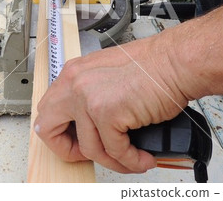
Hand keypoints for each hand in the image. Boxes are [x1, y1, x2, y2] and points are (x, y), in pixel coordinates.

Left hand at [34, 34, 190, 172]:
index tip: (78, 140)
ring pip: (89, 147)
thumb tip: (90, 125)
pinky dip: (131, 161)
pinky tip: (143, 158)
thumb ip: (91, 95)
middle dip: (67, 149)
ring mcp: (88, 98)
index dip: (61, 132)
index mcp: (73, 73)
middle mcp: (74, 83)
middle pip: (47, 128)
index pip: (48, 109)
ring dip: (112, 160)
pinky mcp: (107, 112)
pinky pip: (115, 151)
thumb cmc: (152, 66)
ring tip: (131, 159)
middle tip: (89, 154)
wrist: (175, 61)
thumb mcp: (108, 74)